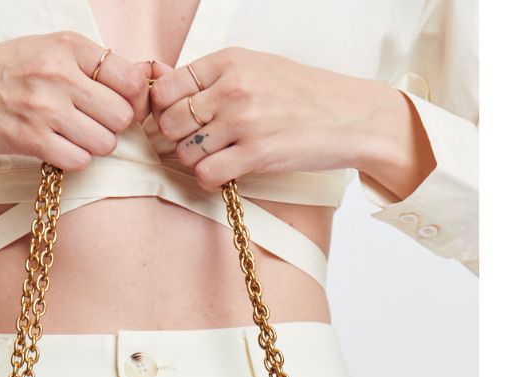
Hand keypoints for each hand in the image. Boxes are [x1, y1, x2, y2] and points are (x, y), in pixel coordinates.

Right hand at [0, 33, 150, 190]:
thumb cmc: (2, 75)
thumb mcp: (47, 52)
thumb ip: (91, 65)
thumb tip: (144, 81)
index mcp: (67, 46)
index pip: (131, 79)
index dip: (132, 101)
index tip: (116, 108)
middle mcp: (58, 72)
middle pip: (122, 116)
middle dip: (111, 128)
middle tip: (88, 127)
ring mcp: (45, 106)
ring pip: (105, 143)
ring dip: (92, 148)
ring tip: (68, 138)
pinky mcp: (30, 138)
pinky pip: (79, 161)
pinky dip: (71, 162)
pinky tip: (54, 150)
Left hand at [149, 48, 433, 194]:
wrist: (349, 117)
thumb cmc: (302, 95)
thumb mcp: (255, 68)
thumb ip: (212, 78)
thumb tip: (160, 85)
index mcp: (228, 62)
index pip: (167, 87)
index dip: (162, 110)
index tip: (175, 122)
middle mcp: (232, 88)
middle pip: (169, 122)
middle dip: (175, 140)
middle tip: (192, 146)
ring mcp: (243, 121)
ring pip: (185, 151)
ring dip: (193, 162)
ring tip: (214, 159)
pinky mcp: (255, 154)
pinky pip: (206, 174)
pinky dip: (208, 181)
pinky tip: (222, 175)